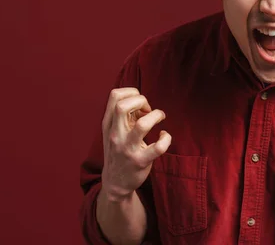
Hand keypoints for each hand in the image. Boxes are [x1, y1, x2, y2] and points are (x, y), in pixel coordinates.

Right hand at [100, 87, 171, 201]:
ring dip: (156, 116)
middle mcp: (115, 134)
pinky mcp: (141, 161)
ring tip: (160, 118)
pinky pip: (158, 147)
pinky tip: (164, 136)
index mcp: (108, 124)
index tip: (140, 103)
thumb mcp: (115, 131)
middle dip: (141, 100)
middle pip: (122, 106)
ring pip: (143, 125)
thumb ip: (125, 116)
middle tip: (149, 109)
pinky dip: (166, 138)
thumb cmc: (118, 151)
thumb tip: (143, 103)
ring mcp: (127, 149)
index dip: (132, 92)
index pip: (114, 95)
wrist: (115, 182)